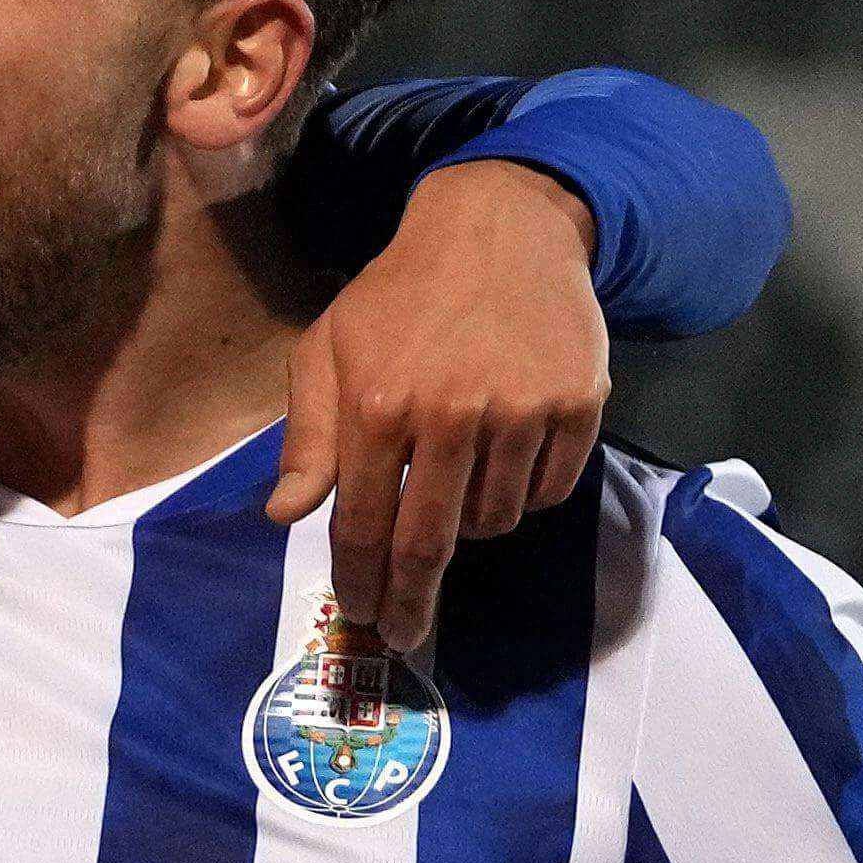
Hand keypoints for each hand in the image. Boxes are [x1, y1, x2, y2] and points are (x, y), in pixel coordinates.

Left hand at [267, 159, 608, 651]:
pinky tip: (506, 458)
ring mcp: (521, 412)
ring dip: (470, 525)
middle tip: (404, 634)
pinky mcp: (577, 406)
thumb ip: (308, 437)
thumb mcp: (329, 349)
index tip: (361, 617)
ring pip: (493, 521)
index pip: (365, 524)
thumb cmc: (399, 295)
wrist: (501, 228)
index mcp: (379, 404)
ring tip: (458, 482)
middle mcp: (451, 414)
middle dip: (411, 601)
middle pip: (430, 544)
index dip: (361, 581)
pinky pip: (547, 492)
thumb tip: (286, 516)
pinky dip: (523, 494)